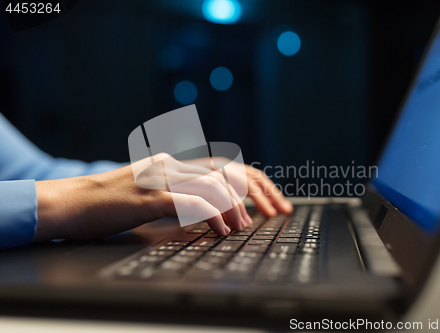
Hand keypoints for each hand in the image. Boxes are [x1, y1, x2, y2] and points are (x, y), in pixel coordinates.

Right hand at [33, 154, 291, 241]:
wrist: (70, 203)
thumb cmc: (110, 204)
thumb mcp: (153, 195)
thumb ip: (181, 197)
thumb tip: (214, 212)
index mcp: (174, 163)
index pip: (225, 166)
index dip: (254, 182)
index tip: (274, 201)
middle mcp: (171, 165)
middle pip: (227, 170)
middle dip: (259, 190)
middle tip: (278, 210)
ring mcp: (160, 178)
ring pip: (212, 183)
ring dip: (237, 205)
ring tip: (247, 225)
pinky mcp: (148, 197)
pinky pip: (189, 202)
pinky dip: (212, 215)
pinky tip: (223, 230)